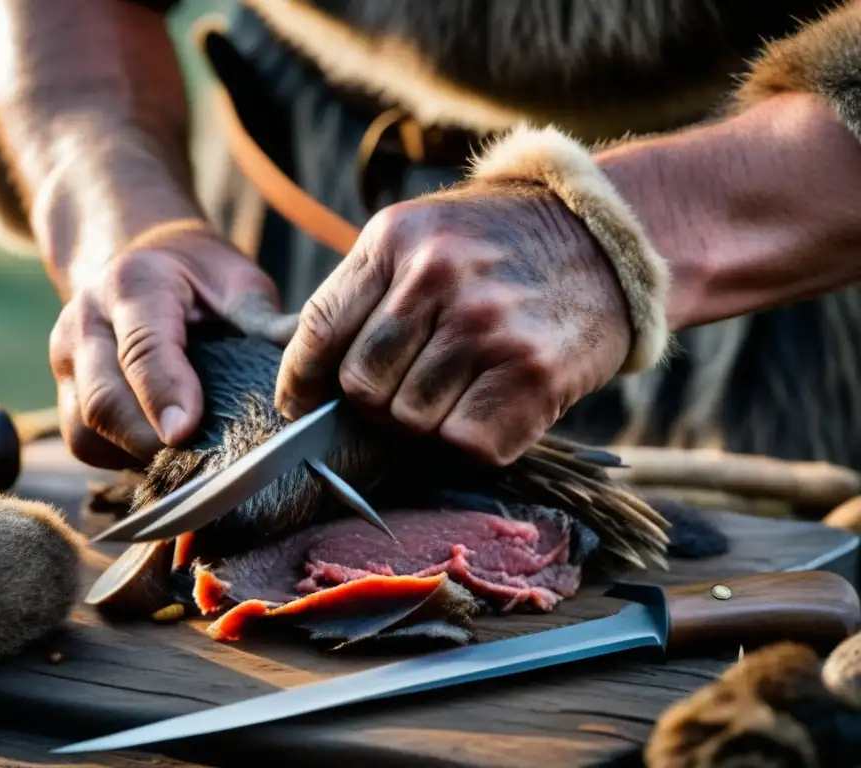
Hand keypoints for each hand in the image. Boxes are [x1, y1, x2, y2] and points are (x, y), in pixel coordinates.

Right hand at [50, 225, 290, 468]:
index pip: (142, 348)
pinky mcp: (65, 391)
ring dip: (133, 456)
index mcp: (134, 285)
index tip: (187, 432)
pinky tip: (161, 454)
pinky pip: (84, 441)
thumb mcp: (236, 283)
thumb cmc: (198, 277)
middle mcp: (86, 320)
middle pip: (102, 399)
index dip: (163, 394)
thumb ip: (264, 322)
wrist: (140, 258)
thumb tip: (309, 364)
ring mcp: (68, 359)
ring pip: (84, 430)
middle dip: (148, 441)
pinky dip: (121, 458)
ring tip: (186, 461)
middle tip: (201, 463)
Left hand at [274, 182, 632, 465]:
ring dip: (426, 418)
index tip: (299, 402)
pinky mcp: (533, 373)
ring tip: (460, 385)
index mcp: (396, 240)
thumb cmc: (501, 249)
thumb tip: (312, 376)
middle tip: (407, 386)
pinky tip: (492, 403)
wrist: (606, 242)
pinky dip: (471, 438)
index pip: (319, 330)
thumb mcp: (425, 235)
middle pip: (361, 387)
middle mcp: (438, 277)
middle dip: (374, 401)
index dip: (300, 380)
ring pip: (410, 420)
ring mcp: (488, 326)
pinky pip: (465, 442)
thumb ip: (369, 293)